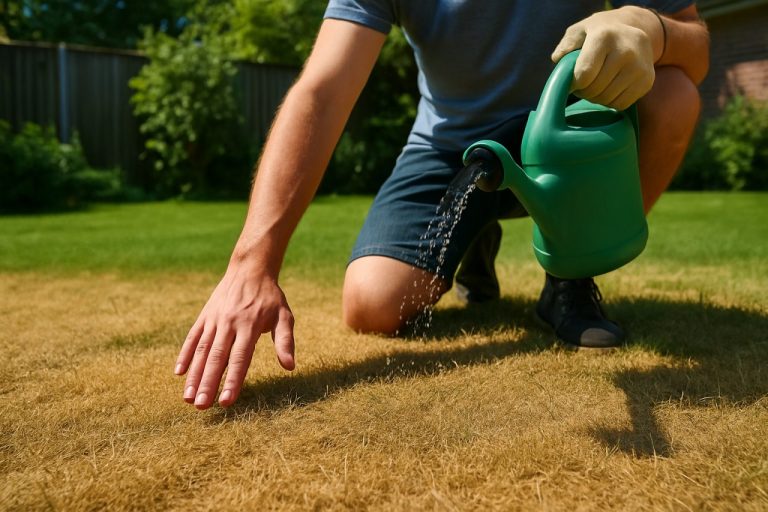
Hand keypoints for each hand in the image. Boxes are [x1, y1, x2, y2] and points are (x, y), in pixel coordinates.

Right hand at [174, 264, 295, 409]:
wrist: (250, 269)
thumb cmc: (270, 298)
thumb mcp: (284, 316)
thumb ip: (285, 341)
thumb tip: (290, 367)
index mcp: (250, 325)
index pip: (240, 359)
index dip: (233, 381)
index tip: (227, 402)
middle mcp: (229, 323)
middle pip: (217, 358)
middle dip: (208, 383)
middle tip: (201, 406)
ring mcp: (214, 319)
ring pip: (202, 351)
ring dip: (194, 375)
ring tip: (188, 398)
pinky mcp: (205, 316)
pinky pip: (193, 337)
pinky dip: (185, 355)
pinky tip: (179, 373)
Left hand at [551, 6, 662, 110]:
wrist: (636, 28)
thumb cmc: (600, 33)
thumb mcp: (580, 31)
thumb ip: (566, 45)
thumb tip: (558, 59)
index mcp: (605, 36)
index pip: (584, 74)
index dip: (573, 83)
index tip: (572, 80)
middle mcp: (626, 50)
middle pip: (595, 89)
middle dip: (583, 91)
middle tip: (583, 84)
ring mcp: (639, 67)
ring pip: (607, 99)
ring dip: (596, 97)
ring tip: (596, 85)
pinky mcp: (647, 80)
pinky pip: (621, 104)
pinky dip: (610, 101)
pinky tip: (610, 88)